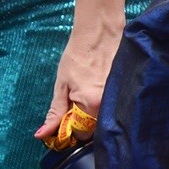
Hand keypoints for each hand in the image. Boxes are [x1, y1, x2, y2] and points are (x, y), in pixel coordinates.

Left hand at [36, 21, 120, 139]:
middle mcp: (109, 105)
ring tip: (88, 95)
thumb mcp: (61, 85)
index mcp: (92, 105)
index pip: (82, 134)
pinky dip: (105, 104)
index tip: (64, 121)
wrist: (100, 32)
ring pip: (105, 117)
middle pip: (96, 127)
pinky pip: (114, 105)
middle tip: (76, 105)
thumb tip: (42, 135)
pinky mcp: (126, 89)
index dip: (71, 130)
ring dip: (94, 114)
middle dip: (83, 123)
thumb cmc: (77, 56)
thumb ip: (55, 112)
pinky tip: (99, 90)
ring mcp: (120, 97)